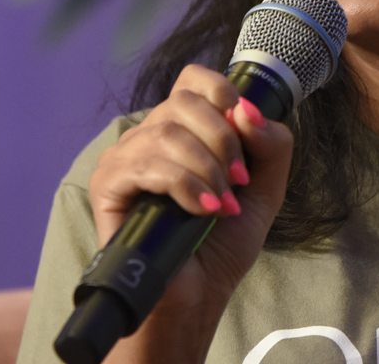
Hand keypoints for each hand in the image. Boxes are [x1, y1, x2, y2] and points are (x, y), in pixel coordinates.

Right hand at [87, 65, 294, 360]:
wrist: (196, 297)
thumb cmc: (221, 245)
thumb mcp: (265, 191)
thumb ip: (271, 146)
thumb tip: (247, 110)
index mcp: (182, 130)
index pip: (192, 80)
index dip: (219, 91)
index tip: (243, 124)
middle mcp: (149, 136)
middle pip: (183, 102)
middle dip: (222, 141)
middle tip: (238, 183)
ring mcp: (124, 158)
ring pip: (165, 134)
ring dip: (206, 170)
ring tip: (221, 206)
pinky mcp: (107, 185)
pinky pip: (145, 165)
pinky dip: (183, 185)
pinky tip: (202, 211)